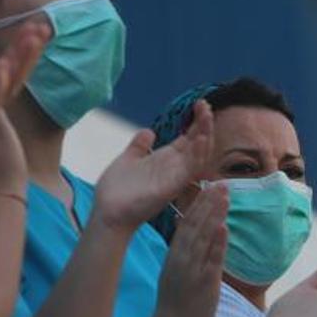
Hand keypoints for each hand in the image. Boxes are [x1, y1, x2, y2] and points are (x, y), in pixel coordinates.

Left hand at [93, 100, 216, 231]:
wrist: (108, 212)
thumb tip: (148, 131)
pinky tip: (200, 138)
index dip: (197, 122)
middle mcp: (176, 168)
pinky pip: (190, 169)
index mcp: (167, 160)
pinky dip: (197, 154)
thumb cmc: (117, 190)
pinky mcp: (173, 187)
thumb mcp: (128, 159)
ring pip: (199, 154)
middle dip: (204, 124)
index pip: (189, 138)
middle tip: (206, 104)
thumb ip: (139, 146)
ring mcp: (176, 177)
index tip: (199, 104)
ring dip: (205, 135)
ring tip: (207, 116)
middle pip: (198, 143)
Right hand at [152, 186, 227, 316]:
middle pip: (195, 224)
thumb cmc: (177, 301)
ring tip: (225, 196)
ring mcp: (191, 269)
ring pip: (203, 237)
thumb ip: (184, 250)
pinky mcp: (203, 282)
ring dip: (214, 215)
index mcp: (175, 254)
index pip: (187, 223)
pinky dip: (217, 244)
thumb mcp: (176, 270)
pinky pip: (211, 260)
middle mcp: (181, 257)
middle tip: (222, 183)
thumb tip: (189, 230)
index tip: (211, 186)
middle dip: (209, 203)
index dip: (200, 204)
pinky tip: (223, 227)